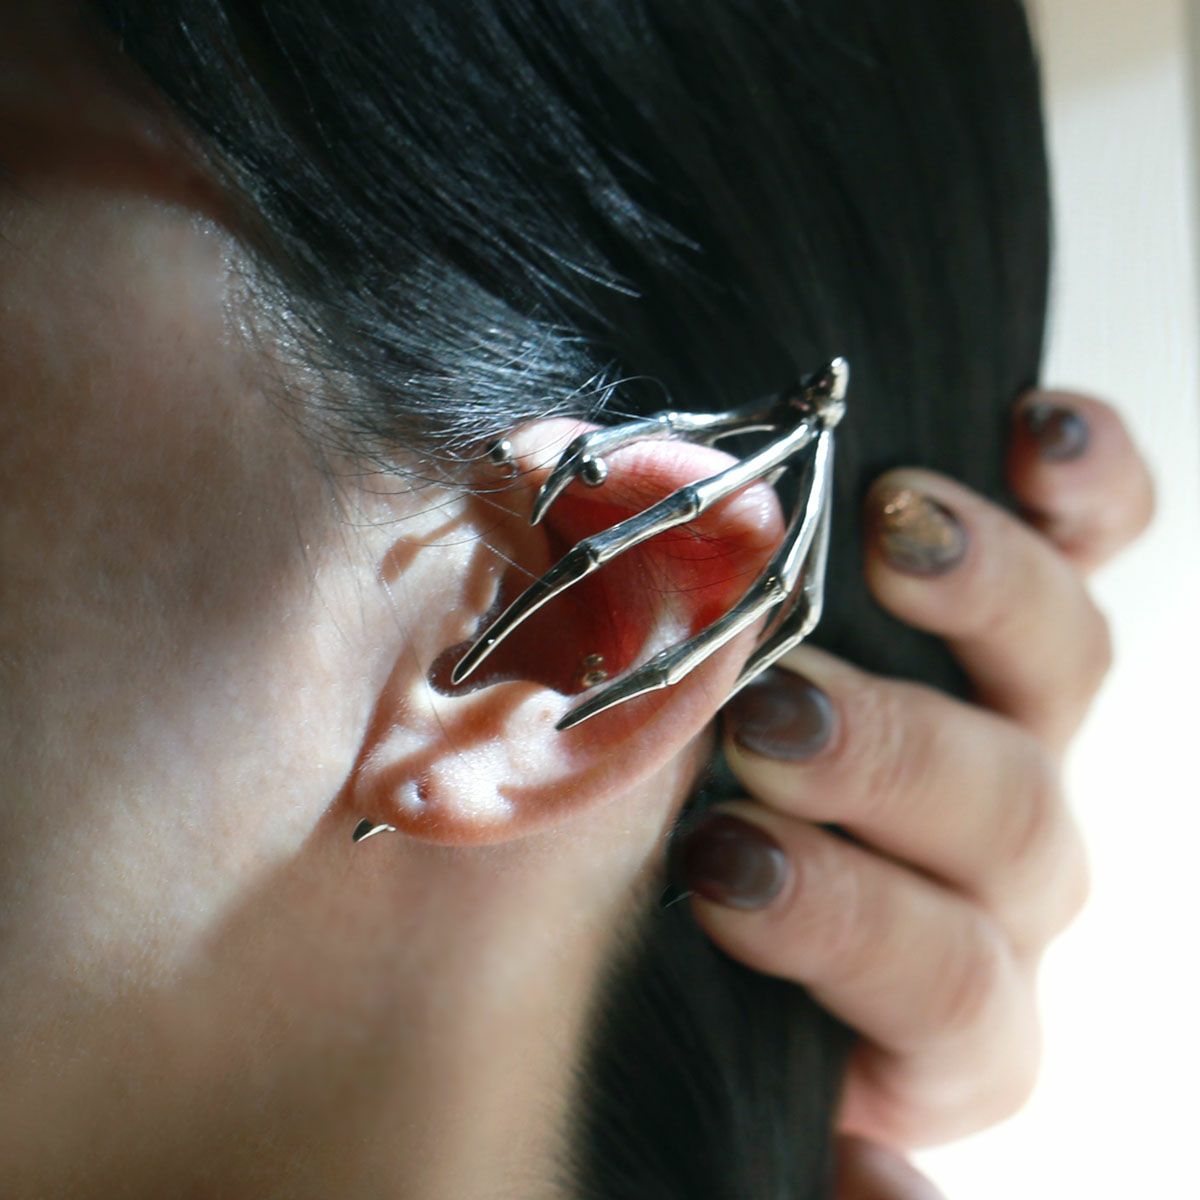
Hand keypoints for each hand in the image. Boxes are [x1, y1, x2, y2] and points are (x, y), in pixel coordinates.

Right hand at [672, 392, 1153, 1194]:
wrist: (720, 829)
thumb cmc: (683, 933)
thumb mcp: (713, 1040)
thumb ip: (789, 1134)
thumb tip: (881, 1182)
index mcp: (937, 1003)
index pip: (949, 995)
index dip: (852, 934)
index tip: (726, 873)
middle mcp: (999, 874)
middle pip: (1012, 828)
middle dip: (888, 766)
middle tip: (775, 710)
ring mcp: (1018, 731)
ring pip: (1064, 672)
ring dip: (984, 600)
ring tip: (896, 528)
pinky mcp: (1016, 616)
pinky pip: (1094, 545)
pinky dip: (1080, 492)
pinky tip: (1035, 433)